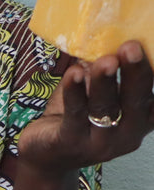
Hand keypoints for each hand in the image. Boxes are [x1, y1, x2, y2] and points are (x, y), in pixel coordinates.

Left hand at [17, 40, 153, 176]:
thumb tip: (107, 31)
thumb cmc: (75, 118)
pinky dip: (74, 92)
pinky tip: (74, 73)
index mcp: (141, 120)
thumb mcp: (97, 95)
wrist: (46, 157)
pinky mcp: (70, 143)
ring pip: (105, 107)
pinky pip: (74, 114)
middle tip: (132, 47)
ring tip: (106, 60)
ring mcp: (100, 142)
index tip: (152, 46)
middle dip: (136, 72)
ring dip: (105, 81)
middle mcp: (127, 133)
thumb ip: (107, 72)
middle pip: (136, 101)